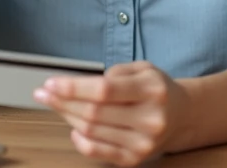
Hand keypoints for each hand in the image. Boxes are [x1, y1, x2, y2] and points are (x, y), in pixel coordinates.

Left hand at [33, 62, 191, 166]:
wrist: (182, 116)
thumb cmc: (156, 89)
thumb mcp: (143, 68)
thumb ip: (114, 73)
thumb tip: (80, 85)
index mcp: (152, 90)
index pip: (104, 90)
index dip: (73, 87)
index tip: (51, 83)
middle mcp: (150, 119)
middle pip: (94, 112)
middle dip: (63, 101)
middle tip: (44, 93)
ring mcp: (143, 143)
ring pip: (92, 131)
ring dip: (67, 116)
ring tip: (57, 104)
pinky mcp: (135, 159)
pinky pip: (97, 151)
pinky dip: (79, 139)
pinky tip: (73, 126)